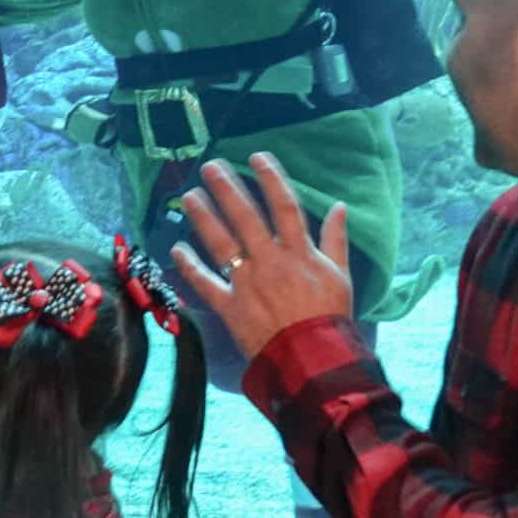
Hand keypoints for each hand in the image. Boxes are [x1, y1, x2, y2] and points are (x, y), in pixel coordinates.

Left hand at [168, 152, 353, 363]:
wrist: (313, 361)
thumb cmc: (330, 318)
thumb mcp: (341, 275)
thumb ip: (336, 239)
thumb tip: (340, 206)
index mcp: (299, 252)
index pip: (284, 205)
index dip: (270, 178)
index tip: (256, 156)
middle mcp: (270, 262)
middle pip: (245, 217)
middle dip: (226, 189)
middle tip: (210, 167)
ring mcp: (247, 283)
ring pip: (221, 243)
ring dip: (203, 217)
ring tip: (189, 196)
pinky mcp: (231, 307)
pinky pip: (206, 283)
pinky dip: (190, 266)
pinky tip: (177, 247)